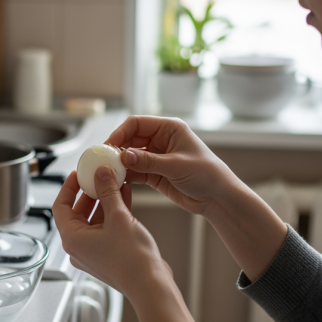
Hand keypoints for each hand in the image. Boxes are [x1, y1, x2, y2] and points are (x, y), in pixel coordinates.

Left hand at [53, 166, 206, 321]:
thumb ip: (107, 192)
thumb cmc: (131, 260)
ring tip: (116, 182)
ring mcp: (93, 252)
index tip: (77, 174)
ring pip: (94, 219)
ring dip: (105, 201)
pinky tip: (125, 197)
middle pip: (77, 212)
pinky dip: (113, 213)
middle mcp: (79, 247)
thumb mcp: (118, 217)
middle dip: (90, 192)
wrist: (150, 284)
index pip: (60, 206)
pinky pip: (106, 228)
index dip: (68, 187)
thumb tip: (101, 174)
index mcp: (72, 239)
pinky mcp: (108, 254)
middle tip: (99, 176)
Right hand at [108, 116, 287, 281]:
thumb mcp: (176, 166)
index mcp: (169, 128)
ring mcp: (157, 157)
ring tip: (107, 172)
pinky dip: (126, 175)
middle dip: (116, 149)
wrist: (218, 198)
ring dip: (119, 164)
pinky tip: (117, 181)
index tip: (108, 146)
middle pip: (130, 139)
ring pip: (130, 156)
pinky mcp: (155, 173)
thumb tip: (124, 157)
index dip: (120, 133)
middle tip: (103, 160)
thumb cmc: (206, 174)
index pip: (137, 123)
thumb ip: (149, 161)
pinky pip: (135, 171)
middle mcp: (161, 140)